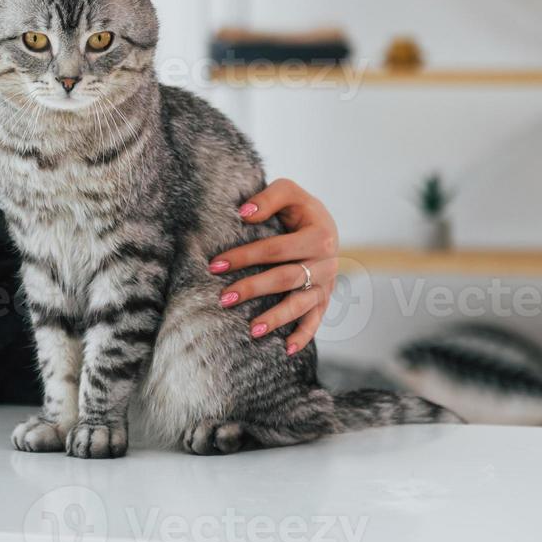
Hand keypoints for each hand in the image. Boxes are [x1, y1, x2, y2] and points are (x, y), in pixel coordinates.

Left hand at [207, 177, 338, 356]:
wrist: (326, 225)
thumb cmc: (299, 209)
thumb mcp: (289, 191)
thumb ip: (269, 197)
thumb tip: (244, 213)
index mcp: (319, 235)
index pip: (275, 249)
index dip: (245, 256)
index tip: (215, 264)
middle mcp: (327, 263)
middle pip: (285, 279)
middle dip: (253, 289)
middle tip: (224, 298)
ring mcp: (327, 284)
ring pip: (300, 304)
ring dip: (276, 319)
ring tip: (251, 330)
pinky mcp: (325, 298)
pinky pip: (316, 320)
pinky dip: (304, 336)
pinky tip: (286, 349)